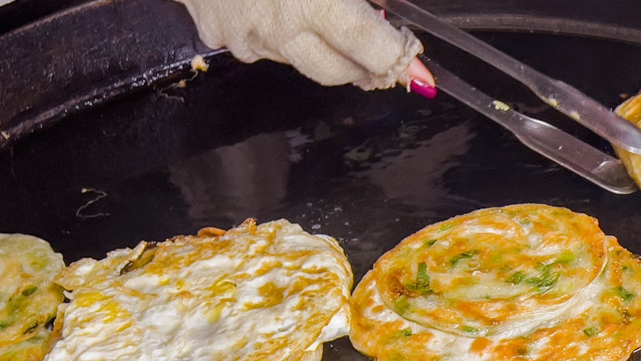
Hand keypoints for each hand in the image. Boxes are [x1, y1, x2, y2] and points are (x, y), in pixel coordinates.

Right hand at [176, 0, 434, 91]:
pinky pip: (264, 48)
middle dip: (367, 67)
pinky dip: (283, 35)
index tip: (423, 74)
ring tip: (328, 20)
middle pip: (340, 73)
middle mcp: (279, 30)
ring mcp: (245, 39)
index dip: (399, 60)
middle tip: (387, 53)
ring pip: (301, 62)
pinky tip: (281, 8)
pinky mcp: (217, 37)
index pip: (370, 49)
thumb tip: (386, 7)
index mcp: (311, 3)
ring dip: (323, 49)